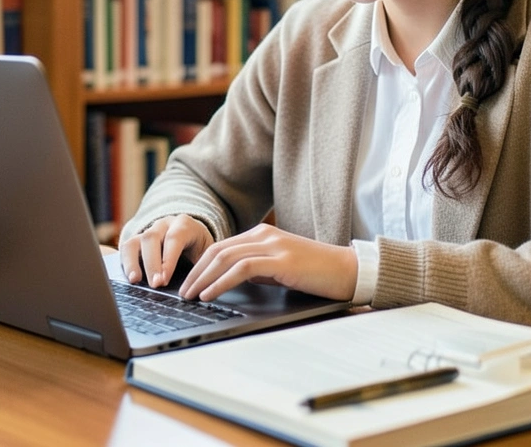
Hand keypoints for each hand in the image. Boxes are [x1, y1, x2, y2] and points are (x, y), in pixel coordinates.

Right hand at [119, 214, 213, 288]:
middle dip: (152, 263)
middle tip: (154, 284)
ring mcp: (148, 230)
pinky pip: (126, 248)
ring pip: (135, 241)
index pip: (174, 238)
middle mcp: (163, 224)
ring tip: (135, 281)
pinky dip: (126, 263)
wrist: (193, 236)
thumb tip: (195, 287)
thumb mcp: (206, 254)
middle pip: (151, 238)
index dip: (168, 259)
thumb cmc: (200, 249)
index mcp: (184, 225)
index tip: (164, 280)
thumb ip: (202, 266)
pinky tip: (130, 278)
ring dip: (134, 263)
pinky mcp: (137, 240)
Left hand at [178, 224, 356, 302]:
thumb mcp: (280, 268)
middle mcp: (264, 235)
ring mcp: (273, 245)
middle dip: (196, 272)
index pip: (222, 247)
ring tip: (191, 295)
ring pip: (225, 258)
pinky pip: (242, 269)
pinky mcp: (281, 259)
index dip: (201, 265)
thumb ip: (258, 269)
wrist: (348, 270)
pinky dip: (221, 282)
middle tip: (182, 291)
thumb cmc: (317, 272)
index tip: (189, 282)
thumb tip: (233, 279)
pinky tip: (210, 294)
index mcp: (262, 234)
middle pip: (218, 251)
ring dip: (203, 278)